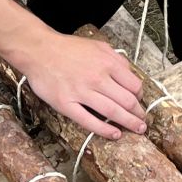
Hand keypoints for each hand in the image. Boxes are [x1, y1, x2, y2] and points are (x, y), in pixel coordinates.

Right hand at [24, 30, 146, 137]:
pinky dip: (104, 130)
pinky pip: (89, 121)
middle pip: (127, 101)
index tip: (140, 102)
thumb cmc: (68, 49)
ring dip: (129, 123)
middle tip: (143, 121)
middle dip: (139, 113)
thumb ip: (116, 60)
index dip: (140, 97)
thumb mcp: (98, 46)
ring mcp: (81, 92)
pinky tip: (115, 134)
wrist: (39, 50)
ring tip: (137, 129)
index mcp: (107, 63)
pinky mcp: (66, 104)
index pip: (134, 85)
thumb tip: (130, 74)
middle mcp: (97, 78)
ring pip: (112, 112)